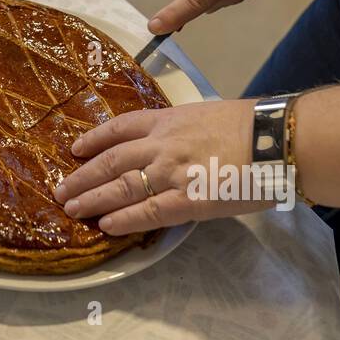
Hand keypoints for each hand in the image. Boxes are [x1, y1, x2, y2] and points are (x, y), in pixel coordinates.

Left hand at [54, 99, 273, 233]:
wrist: (278, 139)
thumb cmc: (255, 124)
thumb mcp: (210, 114)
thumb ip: (185, 129)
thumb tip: (176, 143)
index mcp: (169, 119)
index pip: (120, 127)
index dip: (94, 139)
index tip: (76, 148)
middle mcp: (162, 143)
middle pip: (110, 159)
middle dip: (82, 175)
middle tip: (61, 188)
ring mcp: (172, 172)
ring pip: (120, 185)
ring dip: (92, 198)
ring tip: (71, 208)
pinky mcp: (188, 200)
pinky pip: (147, 212)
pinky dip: (123, 219)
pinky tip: (106, 226)